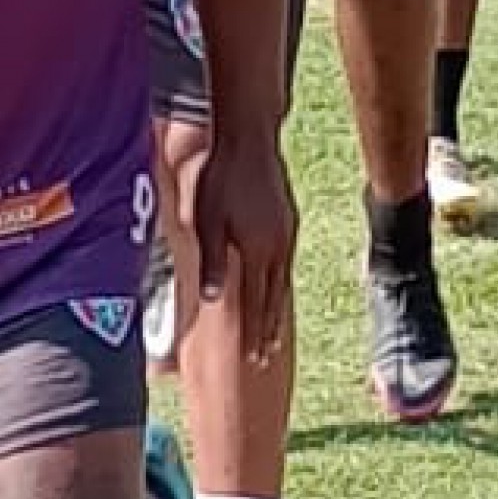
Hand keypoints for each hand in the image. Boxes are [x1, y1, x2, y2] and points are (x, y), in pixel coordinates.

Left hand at [193, 130, 297, 365]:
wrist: (250, 139)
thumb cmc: (221, 177)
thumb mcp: (208, 221)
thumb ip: (213, 262)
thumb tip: (215, 300)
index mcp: (259, 250)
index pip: (258, 303)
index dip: (255, 333)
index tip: (254, 359)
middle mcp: (279, 247)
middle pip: (274, 298)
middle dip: (268, 330)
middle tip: (265, 357)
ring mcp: (288, 233)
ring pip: (283, 281)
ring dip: (276, 309)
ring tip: (273, 332)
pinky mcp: (289, 220)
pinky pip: (285, 263)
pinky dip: (280, 284)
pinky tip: (275, 287)